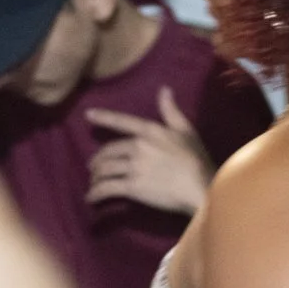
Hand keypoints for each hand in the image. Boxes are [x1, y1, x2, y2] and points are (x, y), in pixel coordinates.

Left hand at [85, 87, 212, 213]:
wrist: (200, 186)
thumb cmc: (196, 159)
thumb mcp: (186, 130)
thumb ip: (171, 111)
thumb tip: (164, 89)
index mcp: (149, 132)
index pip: (122, 122)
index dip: (104, 117)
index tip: (88, 115)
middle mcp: (137, 147)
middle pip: (108, 151)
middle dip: (98, 160)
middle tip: (94, 167)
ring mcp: (133, 167)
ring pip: (105, 169)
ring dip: (96, 177)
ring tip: (94, 183)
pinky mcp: (132, 187)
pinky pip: (108, 188)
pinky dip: (96, 193)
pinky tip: (91, 198)